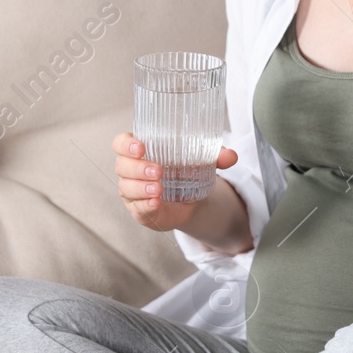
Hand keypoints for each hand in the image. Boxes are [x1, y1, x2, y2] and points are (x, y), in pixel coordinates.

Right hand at [111, 132, 238, 230]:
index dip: (126, 145)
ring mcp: (132, 191)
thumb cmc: (186, 170)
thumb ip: (216, 156)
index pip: (121, 143)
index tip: (141, 147)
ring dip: (141, 188)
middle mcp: (130, 170)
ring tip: (159, 189)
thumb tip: (232, 156)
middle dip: (138, 168)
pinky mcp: (139, 210)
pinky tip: (156, 203)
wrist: (191, 197)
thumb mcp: (201, 159)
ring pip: (127, 188)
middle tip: (158, 171)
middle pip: (122, 166)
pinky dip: (146, 206)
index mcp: (139, 150)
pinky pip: (137, 208)